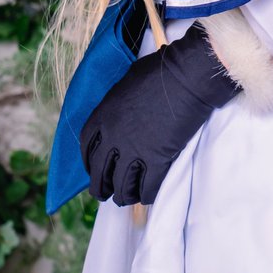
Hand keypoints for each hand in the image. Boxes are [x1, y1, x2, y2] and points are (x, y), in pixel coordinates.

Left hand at [81, 26, 240, 205]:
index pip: (87, 147)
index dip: (88, 162)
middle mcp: (113, 137)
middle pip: (100, 171)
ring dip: (122, 195)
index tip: (92, 169)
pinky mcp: (157, 159)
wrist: (185, 78)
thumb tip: (122, 109)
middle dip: (100, 186)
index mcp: (102, 116)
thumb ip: (117, 104)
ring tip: (124, 199)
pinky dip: (146, 195)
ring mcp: (134, 150)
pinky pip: (147, 186)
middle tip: (103, 194)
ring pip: (122, 184)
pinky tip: (147, 197)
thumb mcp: (125, 84)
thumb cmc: (159, 72)